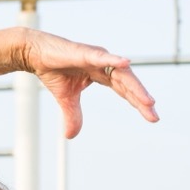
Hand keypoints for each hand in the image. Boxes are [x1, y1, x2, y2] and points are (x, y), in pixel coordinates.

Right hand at [21, 30, 157, 138]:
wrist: (35, 54)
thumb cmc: (53, 71)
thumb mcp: (66, 99)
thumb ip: (73, 116)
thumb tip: (71, 136)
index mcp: (102, 74)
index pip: (124, 90)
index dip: (138, 103)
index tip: (152, 117)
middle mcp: (104, 64)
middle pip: (128, 83)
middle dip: (142, 99)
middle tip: (154, 115)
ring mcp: (96, 57)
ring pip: (121, 73)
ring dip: (135, 87)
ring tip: (148, 101)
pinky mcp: (84, 52)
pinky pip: (101, 57)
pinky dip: (114, 60)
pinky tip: (126, 63)